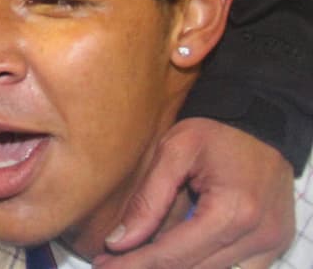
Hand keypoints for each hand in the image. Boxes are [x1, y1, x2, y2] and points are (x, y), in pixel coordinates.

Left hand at [95, 118, 294, 268]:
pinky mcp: (273, 245)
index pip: (174, 254)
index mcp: (233, 211)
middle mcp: (258, 236)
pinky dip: (201, 263)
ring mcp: (270, 244)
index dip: (135, 265)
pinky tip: (173, 256)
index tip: (104, 266)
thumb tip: (118, 241)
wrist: (264, 124)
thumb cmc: (216, 133)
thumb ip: (147, 199)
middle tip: (111, 264)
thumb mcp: (173, 152)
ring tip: (137, 260)